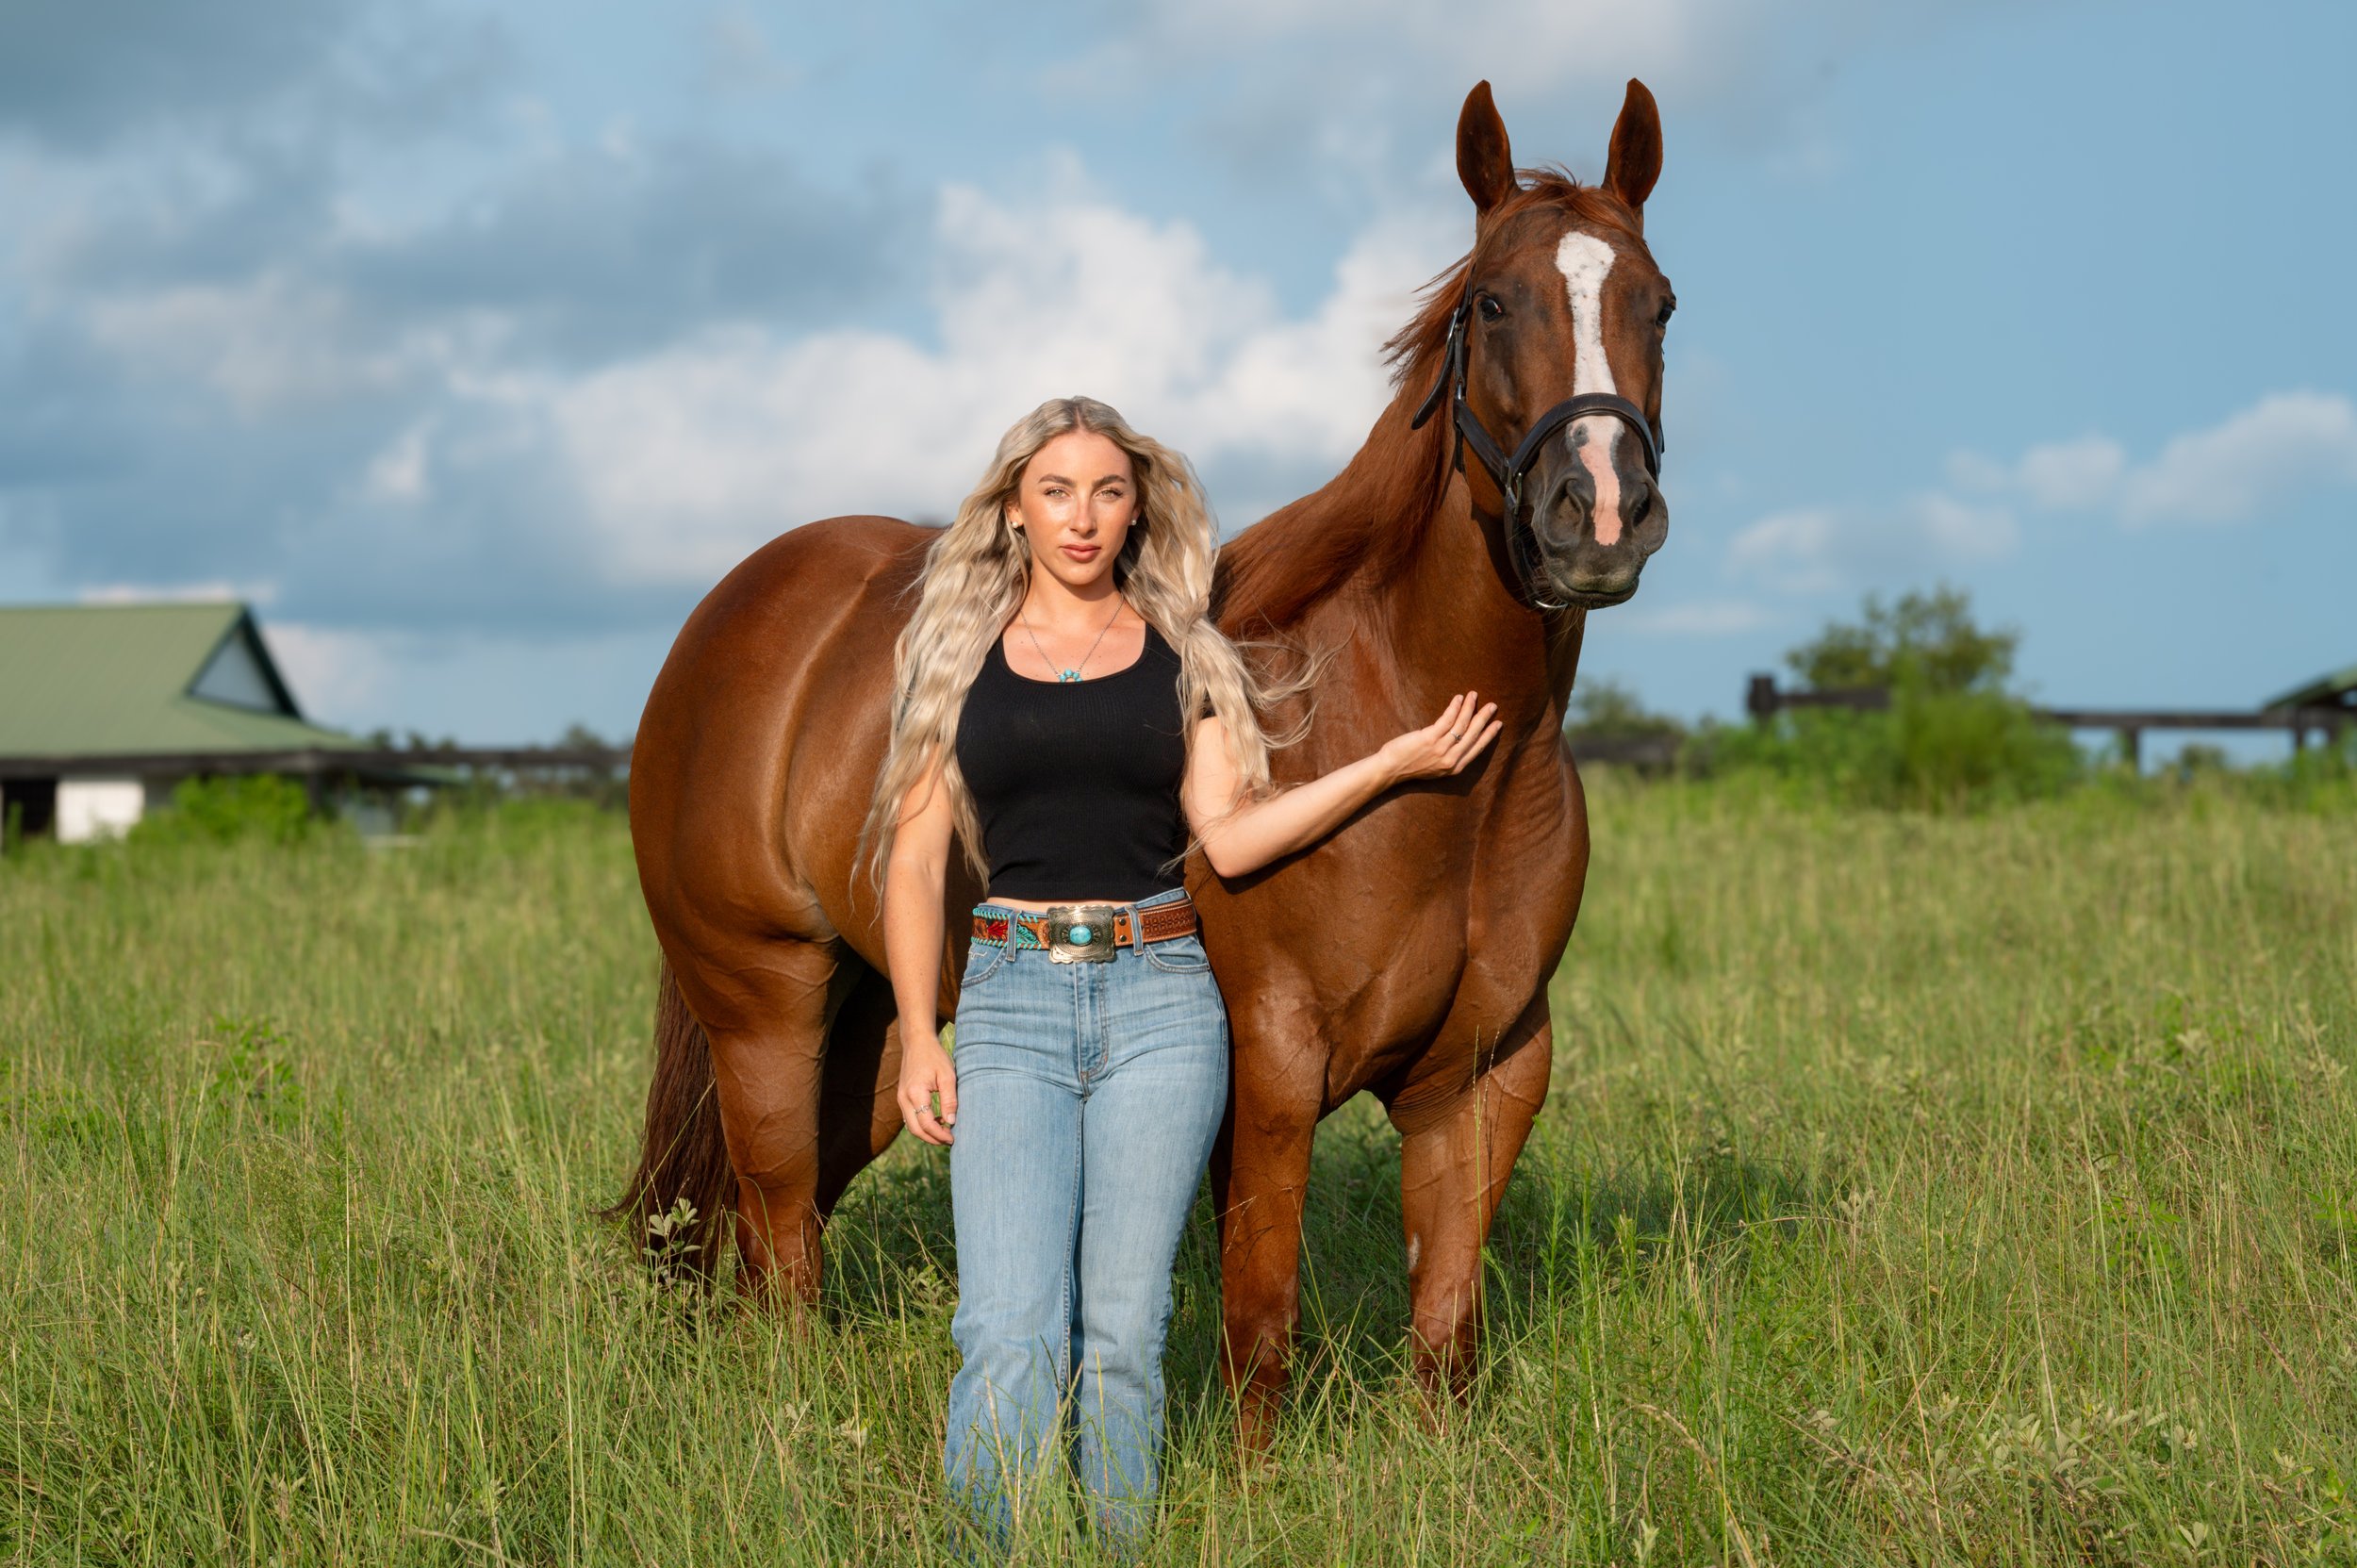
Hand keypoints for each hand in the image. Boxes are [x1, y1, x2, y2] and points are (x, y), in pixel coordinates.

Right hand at [897, 1033, 957, 1145]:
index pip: (926, 1124)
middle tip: (949, 1140)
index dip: (939, 1135)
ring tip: (945, 1132)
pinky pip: (909, 1118)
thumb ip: (950, 1100)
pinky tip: (937, 1121)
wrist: (917, 1043)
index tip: (953, 1138)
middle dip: (932, 1139)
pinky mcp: (902, 1097)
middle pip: (915, 1130)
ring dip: (927, 1133)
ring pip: (911, 1126)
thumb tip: (951, 1122)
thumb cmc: (934, 1057)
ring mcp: (901, 1098)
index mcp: (915, 1093)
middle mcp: (904, 1098)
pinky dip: (921, 1125)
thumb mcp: (947, 1076)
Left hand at [1376, 691, 1500, 783]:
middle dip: (1484, 719)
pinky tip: (1458, 698)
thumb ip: (1448, 757)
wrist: (1390, 769)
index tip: (1497, 724)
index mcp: (1454, 768)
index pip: (1476, 749)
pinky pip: (1447, 720)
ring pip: (1462, 725)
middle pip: (1473, 735)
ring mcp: (1441, 749)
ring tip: (1474, 695)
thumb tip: (1457, 740)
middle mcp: (1451, 760)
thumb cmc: (1409, 766)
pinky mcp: (1430, 739)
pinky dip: (1455, 707)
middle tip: (1493, 706)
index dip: (1488, 735)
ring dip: (1470, 708)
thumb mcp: (1435, 767)